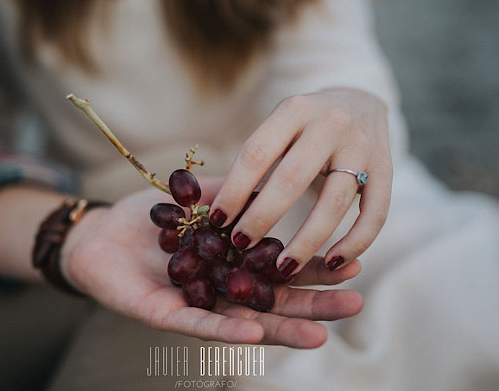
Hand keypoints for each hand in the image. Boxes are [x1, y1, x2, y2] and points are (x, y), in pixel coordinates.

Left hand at [62, 179, 363, 347]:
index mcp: (233, 265)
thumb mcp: (193, 203)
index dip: (315, 268)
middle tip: (355, 304)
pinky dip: (227, 331)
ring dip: (281, 329)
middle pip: (274, 303)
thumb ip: (230, 195)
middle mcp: (220, 292)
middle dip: (314, 305)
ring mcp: (196, 308)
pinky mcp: (166, 316)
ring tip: (320, 334)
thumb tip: (274, 178)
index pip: (283, 269)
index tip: (355, 262)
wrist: (94, 235)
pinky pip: (199, 326)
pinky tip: (255, 333)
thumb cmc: (145, 221)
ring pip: (244, 323)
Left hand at [209, 88, 391, 276]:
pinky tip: (334, 263)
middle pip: (292, 179)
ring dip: (307, 240)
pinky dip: (356, 242)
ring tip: (282, 268)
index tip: (216, 221)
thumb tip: (213, 209)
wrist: (361, 99)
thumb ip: (254, 159)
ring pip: (335, 202)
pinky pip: (375, 213)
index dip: (234, 190)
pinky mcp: (388, 169)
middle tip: (241, 246)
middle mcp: (330, 125)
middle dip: (263, 217)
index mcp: (294, 109)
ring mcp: (363, 147)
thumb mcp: (277, 125)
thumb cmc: (303, 125)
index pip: (256, 153)